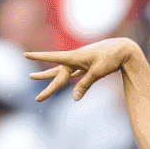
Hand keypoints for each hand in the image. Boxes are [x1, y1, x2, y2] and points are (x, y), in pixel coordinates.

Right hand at [25, 38, 140, 101]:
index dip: (38, 56)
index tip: (25, 54)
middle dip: (44, 79)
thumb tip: (75, 98)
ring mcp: (80, 62)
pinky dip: (66, 77)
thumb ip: (85, 85)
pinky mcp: (87, 65)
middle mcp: (74, 59)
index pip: (52, 57)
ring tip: (32, 76)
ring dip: (48, 75)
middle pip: (56, 72)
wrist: (124, 49)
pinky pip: (73, 73)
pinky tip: (60, 78)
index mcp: (74, 57)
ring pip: (61, 71)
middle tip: (30, 82)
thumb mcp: (97, 72)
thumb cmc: (111, 59)